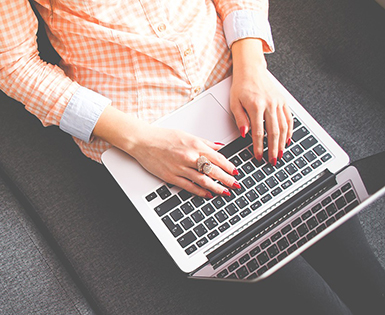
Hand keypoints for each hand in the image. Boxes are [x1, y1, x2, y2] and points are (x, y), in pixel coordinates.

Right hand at [130, 126, 238, 197]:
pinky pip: (189, 186)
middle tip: (235, 185)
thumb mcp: (187, 135)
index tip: (236, 172)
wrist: (143, 141)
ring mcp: (180, 168)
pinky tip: (208, 194)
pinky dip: (200, 191)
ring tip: (225, 192)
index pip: (217, 158)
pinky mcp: (171, 177)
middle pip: (213, 171)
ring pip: (203, 180)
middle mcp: (189, 157)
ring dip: (216, 187)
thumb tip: (219, 147)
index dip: (229, 167)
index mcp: (195, 145)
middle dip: (227, 179)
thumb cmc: (163, 137)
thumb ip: (205, 143)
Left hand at [230, 39, 292, 164]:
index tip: (258, 156)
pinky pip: (289, 118)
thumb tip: (245, 134)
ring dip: (283, 142)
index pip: (258, 132)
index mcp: (256, 106)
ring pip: (284, 127)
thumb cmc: (241, 86)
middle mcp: (269, 104)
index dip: (259, 147)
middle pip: (274, 132)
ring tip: (281, 153)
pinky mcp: (283, 101)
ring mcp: (278, 103)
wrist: (251, 70)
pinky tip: (287, 139)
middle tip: (273, 160)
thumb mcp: (234, 103)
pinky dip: (289, 130)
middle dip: (273, 149)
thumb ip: (240, 119)